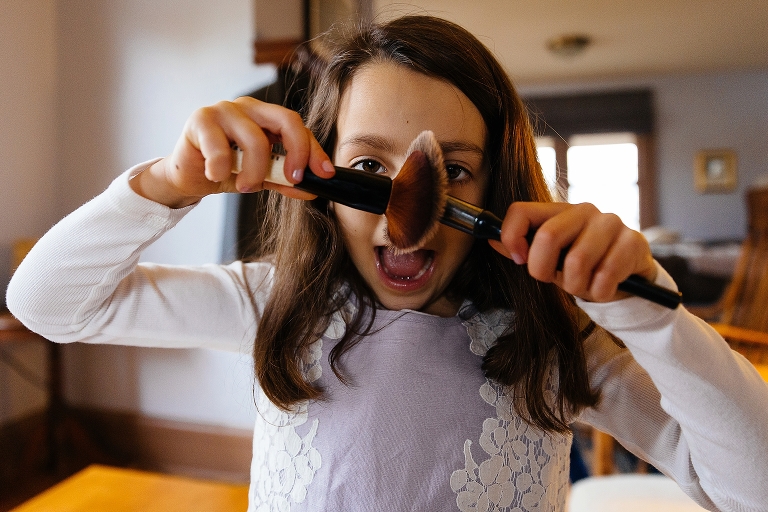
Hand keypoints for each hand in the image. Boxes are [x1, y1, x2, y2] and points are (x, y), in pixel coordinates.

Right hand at [130, 97, 334, 207]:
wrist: (189, 176)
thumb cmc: (226, 169)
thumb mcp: (262, 176)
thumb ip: (285, 179)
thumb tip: (312, 188)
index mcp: (267, 117)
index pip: (299, 128)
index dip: (314, 151)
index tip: (324, 175)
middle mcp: (249, 108)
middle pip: (286, 120)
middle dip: (296, 152)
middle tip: (293, 179)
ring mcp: (225, 110)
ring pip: (255, 139)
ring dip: (254, 171)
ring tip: (246, 187)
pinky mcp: (201, 120)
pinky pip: (220, 148)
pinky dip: (222, 168)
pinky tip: (216, 175)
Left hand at [489, 202, 656, 302]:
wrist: (628, 275)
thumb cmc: (584, 265)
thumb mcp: (550, 259)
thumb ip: (523, 248)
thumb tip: (490, 239)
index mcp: (558, 211)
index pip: (520, 210)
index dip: (511, 236)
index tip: (518, 259)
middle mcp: (584, 210)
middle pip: (548, 236)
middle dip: (544, 269)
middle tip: (554, 279)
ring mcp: (611, 223)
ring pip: (578, 261)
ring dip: (576, 285)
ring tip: (584, 284)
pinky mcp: (634, 242)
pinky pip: (605, 277)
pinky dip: (599, 292)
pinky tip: (604, 287)